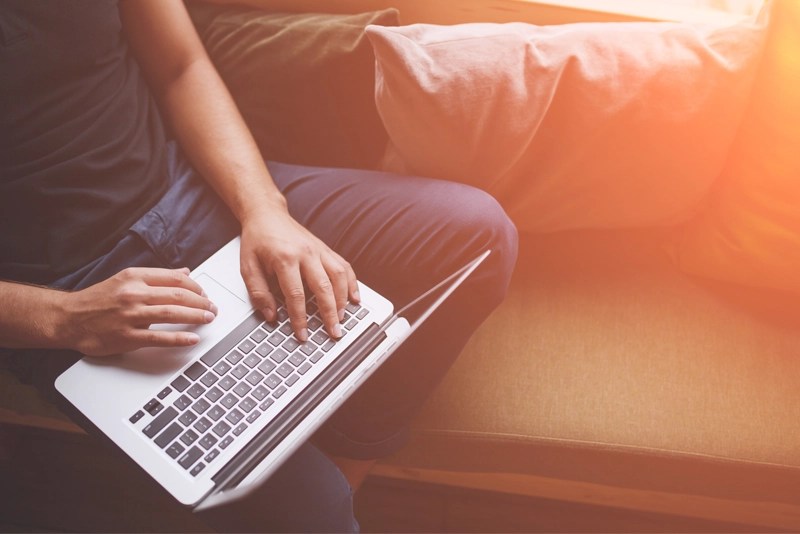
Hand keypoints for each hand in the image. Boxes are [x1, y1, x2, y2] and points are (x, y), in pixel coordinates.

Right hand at [59, 267, 217, 355]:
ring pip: (171, 314)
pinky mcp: (126, 337)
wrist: (68, 318)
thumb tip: (184, 272)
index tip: (204, 293)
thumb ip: (156, 276)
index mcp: (134, 278)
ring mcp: (130, 316)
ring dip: (195, 316)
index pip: (174, 278)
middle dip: (201, 302)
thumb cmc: (97, 299)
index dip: (195, 286)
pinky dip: (179, 338)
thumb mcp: (126, 279)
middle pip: (177, 295)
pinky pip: (158, 337)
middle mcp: (133, 294)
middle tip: (212, 308)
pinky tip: (192, 339)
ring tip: (208, 319)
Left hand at [239, 208, 358, 341]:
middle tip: (334, 332)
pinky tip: (354, 298)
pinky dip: (352, 283)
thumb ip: (258, 292)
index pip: (296, 295)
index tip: (303, 334)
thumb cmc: (257, 240)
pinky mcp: (325, 249)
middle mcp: (306, 253)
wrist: (267, 214)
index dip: (300, 318)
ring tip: (342, 318)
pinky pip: (344, 266)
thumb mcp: (247, 266)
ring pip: (339, 276)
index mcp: (285, 258)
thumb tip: (271, 315)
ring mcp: (319, 250)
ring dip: (343, 300)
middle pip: (323, 287)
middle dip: (330, 313)